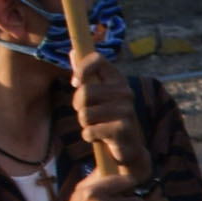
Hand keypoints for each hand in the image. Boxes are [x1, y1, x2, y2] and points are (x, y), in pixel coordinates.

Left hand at [71, 49, 144, 186]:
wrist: (129, 149)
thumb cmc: (108, 119)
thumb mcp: (99, 95)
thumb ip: (86, 74)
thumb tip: (72, 51)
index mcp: (118, 80)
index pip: (97, 60)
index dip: (81, 69)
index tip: (76, 83)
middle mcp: (125, 92)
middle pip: (83, 92)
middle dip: (78, 106)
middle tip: (88, 115)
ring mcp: (126, 110)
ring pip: (84, 113)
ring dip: (84, 124)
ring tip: (96, 127)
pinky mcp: (123, 129)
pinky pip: (89, 131)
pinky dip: (89, 137)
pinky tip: (101, 139)